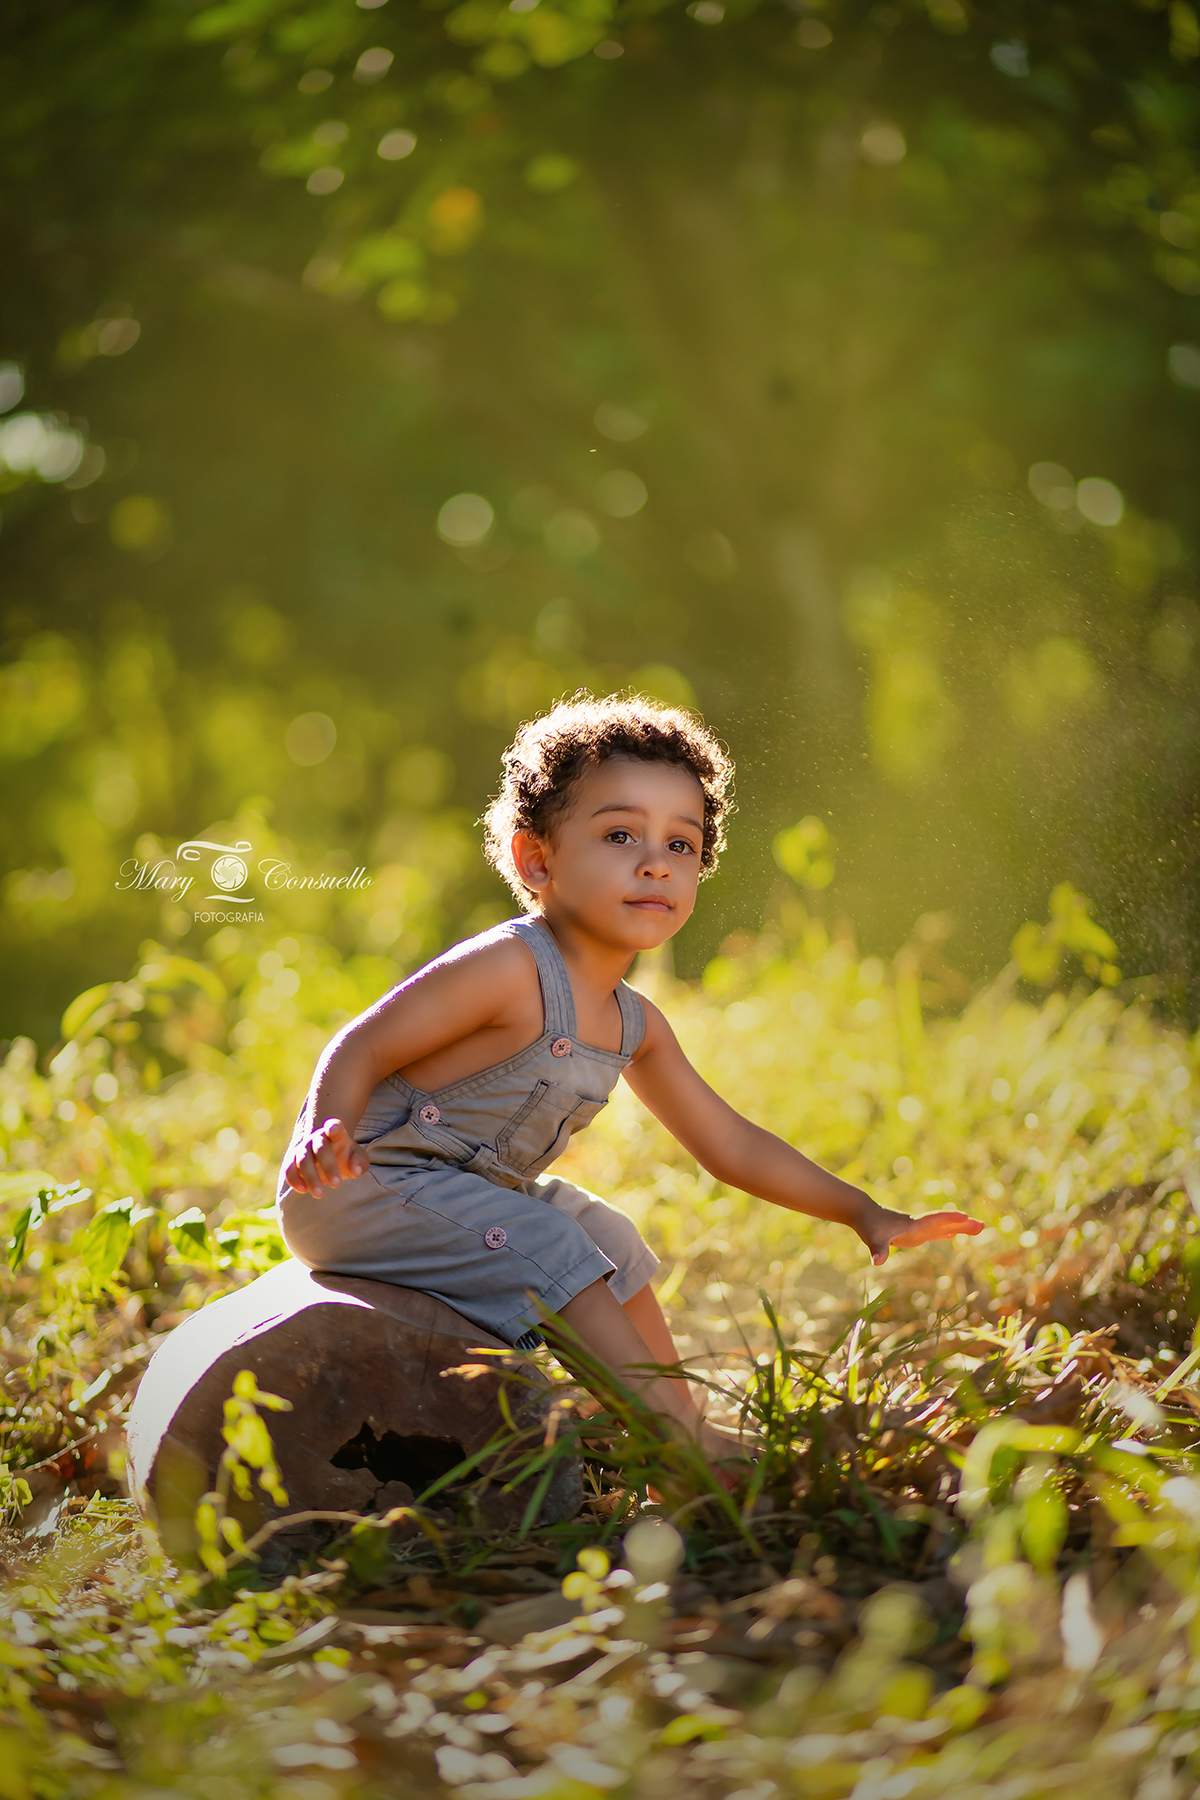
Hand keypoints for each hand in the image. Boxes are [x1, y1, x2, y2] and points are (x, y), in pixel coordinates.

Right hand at [284, 1118, 366, 1196]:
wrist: (328, 1155)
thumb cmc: (346, 1156)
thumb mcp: (358, 1157)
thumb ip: (360, 1163)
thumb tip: (356, 1171)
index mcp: (335, 1133)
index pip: (335, 1127)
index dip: (333, 1127)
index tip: (333, 1129)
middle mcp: (317, 1138)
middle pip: (320, 1148)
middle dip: (328, 1166)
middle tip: (337, 1184)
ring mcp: (303, 1148)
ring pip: (303, 1160)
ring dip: (310, 1177)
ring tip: (320, 1194)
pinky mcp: (292, 1160)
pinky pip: (289, 1169)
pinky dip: (294, 1179)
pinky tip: (303, 1190)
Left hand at [857, 1199, 983, 1266]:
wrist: (863, 1213)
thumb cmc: (868, 1225)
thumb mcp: (872, 1239)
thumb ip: (878, 1251)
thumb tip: (877, 1262)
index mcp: (913, 1224)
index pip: (934, 1220)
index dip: (949, 1219)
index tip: (965, 1216)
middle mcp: (918, 1224)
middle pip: (945, 1223)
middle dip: (963, 1224)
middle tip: (983, 1226)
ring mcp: (917, 1228)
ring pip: (943, 1227)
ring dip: (960, 1228)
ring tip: (978, 1228)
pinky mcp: (914, 1233)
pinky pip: (935, 1232)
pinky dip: (946, 1232)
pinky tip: (954, 1233)